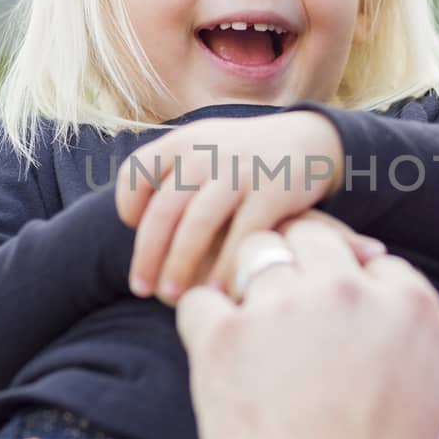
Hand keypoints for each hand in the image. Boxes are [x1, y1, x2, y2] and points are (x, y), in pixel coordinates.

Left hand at [115, 112, 356, 302]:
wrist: (310, 141)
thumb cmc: (244, 157)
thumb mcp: (204, 147)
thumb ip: (170, 174)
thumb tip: (136, 226)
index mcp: (183, 141)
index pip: (135, 175)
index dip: (128, 208)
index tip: (136, 235)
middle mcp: (207, 152)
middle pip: (163, 209)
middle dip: (147, 255)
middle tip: (140, 289)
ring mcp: (240, 171)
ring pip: (197, 224)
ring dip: (180, 265)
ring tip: (171, 297)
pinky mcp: (273, 191)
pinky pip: (242, 235)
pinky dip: (226, 267)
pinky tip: (218, 291)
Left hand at [176, 216, 438, 438]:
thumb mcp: (434, 397)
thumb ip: (410, 346)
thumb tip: (390, 334)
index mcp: (408, 302)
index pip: (369, 258)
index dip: (349, 283)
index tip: (337, 315)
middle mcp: (346, 289)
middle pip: (309, 237)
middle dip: (296, 263)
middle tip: (286, 309)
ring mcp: (282, 306)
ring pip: (252, 255)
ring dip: (248, 288)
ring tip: (250, 337)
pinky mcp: (224, 336)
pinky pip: (199, 302)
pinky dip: (203, 324)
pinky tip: (214, 356)